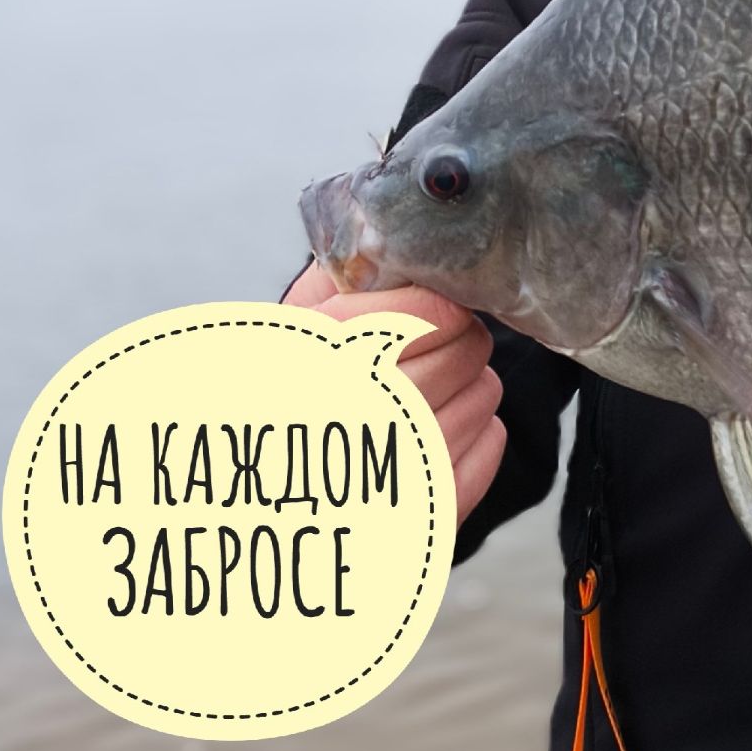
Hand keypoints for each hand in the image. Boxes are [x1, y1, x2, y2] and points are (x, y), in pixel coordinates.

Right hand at [284, 264, 505, 527]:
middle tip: (442, 340)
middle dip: (461, 338)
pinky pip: (490, 445)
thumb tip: (387, 240)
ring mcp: (393, 466)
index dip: (440, 304)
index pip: (419, 314)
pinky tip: (446, 425)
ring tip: (437, 385)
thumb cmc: (276, 401)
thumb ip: (330, 281)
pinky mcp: (426, 509)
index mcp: (315, 358)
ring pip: (484, 394)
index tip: (440, 303)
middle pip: (464, 349)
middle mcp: (355, 411)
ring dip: (471, 381)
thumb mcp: (284, 332)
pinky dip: (481, 429)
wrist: (261, 502)